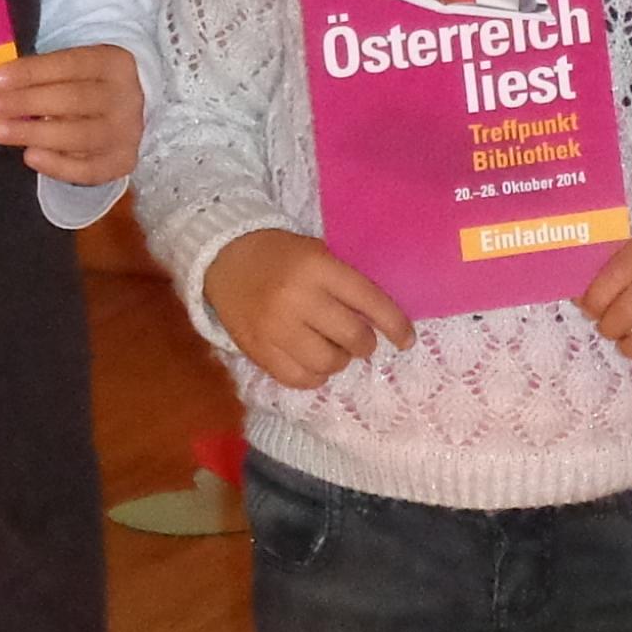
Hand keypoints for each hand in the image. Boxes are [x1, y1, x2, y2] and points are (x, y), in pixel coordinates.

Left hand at [0, 42, 143, 185]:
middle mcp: (127, 97)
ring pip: (80, 135)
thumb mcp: (72, 69)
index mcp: (114, 63)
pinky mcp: (122, 161)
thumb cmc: (85, 86)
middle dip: (28, 102)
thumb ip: (42, 73)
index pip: (71, 64)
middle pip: (75, 99)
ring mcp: (127, 132)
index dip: (32, 72)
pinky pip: (88, 169)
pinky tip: (29, 156)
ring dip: (35, 134)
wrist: (125, 113)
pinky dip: (57, 165)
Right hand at [204, 228, 413, 386]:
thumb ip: (346, 283)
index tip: (407, 340)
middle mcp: (297, 299)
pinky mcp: (257, 351)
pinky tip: (313, 362)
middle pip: (352, 337)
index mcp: (317, 267)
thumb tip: (382, 322)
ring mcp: (275, 328)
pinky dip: (315, 375)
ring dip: (340, 360)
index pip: (369, 300)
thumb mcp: (317, 253)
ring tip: (334, 348)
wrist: (224, 258)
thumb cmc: (281, 255)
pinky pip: (299, 378)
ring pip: (328, 363)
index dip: (395, 324)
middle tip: (360, 339)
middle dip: (365, 343)